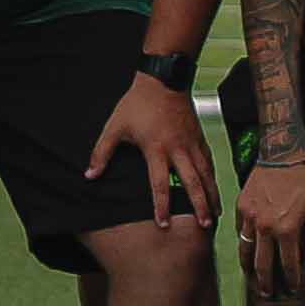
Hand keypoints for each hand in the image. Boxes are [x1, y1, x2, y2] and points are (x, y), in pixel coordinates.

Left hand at [91, 72, 213, 229]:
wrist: (163, 79)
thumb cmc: (137, 104)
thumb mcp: (115, 127)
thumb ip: (101, 153)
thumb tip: (89, 175)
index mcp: (156, 149)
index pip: (159, 184)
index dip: (161, 206)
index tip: (164, 224)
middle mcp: (178, 149)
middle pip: (192, 182)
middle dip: (199, 205)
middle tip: (204, 226)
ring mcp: (191, 143)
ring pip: (206, 174)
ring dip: (211, 195)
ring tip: (215, 215)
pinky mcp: (199, 137)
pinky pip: (209, 161)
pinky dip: (213, 178)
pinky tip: (215, 190)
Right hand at [234, 150, 304, 290]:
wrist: (284, 153)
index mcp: (287, 230)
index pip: (288, 264)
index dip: (292, 280)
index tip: (294, 290)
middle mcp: (265, 227)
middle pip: (263, 264)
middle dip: (266, 283)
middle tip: (268, 294)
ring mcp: (250, 217)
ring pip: (246, 250)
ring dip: (249, 268)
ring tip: (252, 279)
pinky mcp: (241, 206)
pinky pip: (240, 231)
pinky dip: (245, 243)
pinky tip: (249, 249)